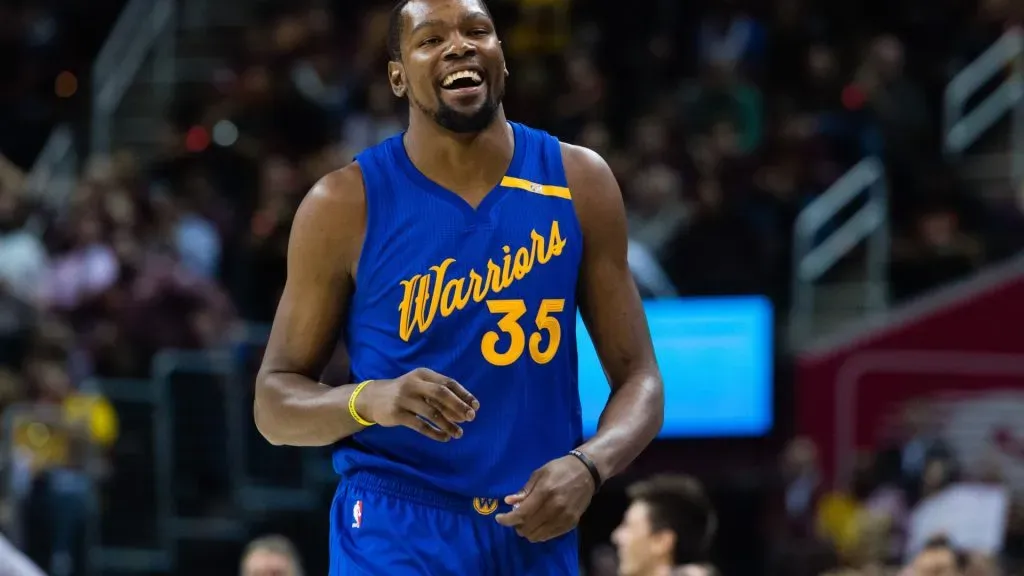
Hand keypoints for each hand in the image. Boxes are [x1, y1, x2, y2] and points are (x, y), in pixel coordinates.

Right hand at [355, 368, 478, 441]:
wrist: (372, 398)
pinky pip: (420, 425)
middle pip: (441, 393)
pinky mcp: (397, 414)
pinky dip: (434, 433)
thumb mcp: (419, 385)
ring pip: (432, 412)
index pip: (448, 382)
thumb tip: (463, 410)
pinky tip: (444, 438)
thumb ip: (439, 394)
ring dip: (448, 424)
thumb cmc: (404, 392)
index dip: (464, 394)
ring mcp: (404, 398)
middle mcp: (414, 384)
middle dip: (458, 406)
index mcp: (423, 374)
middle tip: (470, 418)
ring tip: (459, 433)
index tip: (475, 406)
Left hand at [495, 455, 595, 541]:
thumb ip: (525, 490)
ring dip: (528, 531)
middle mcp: (555, 507)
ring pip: (538, 535)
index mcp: (545, 492)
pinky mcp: (571, 523)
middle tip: (515, 517)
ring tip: (526, 521)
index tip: (499, 518)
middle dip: (517, 525)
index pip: (522, 514)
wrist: (587, 472)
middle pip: (528, 528)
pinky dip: (540, 533)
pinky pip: (550, 536)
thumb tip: (509, 502)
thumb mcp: (539, 473)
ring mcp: (564, 517)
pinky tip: (538, 524)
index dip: (507, 519)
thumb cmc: (560, 469)